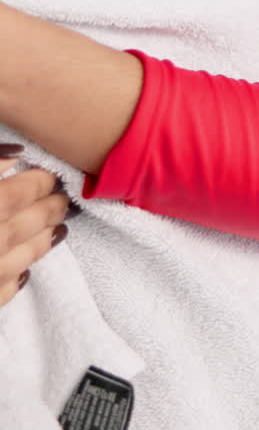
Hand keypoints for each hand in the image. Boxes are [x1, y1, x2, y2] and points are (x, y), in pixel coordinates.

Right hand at [0, 145, 71, 305]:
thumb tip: (17, 152)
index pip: (21, 192)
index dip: (41, 182)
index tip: (55, 175)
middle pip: (29, 223)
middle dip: (51, 208)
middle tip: (67, 199)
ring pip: (22, 257)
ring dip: (43, 241)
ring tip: (60, 229)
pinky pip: (4, 291)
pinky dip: (17, 279)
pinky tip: (26, 273)